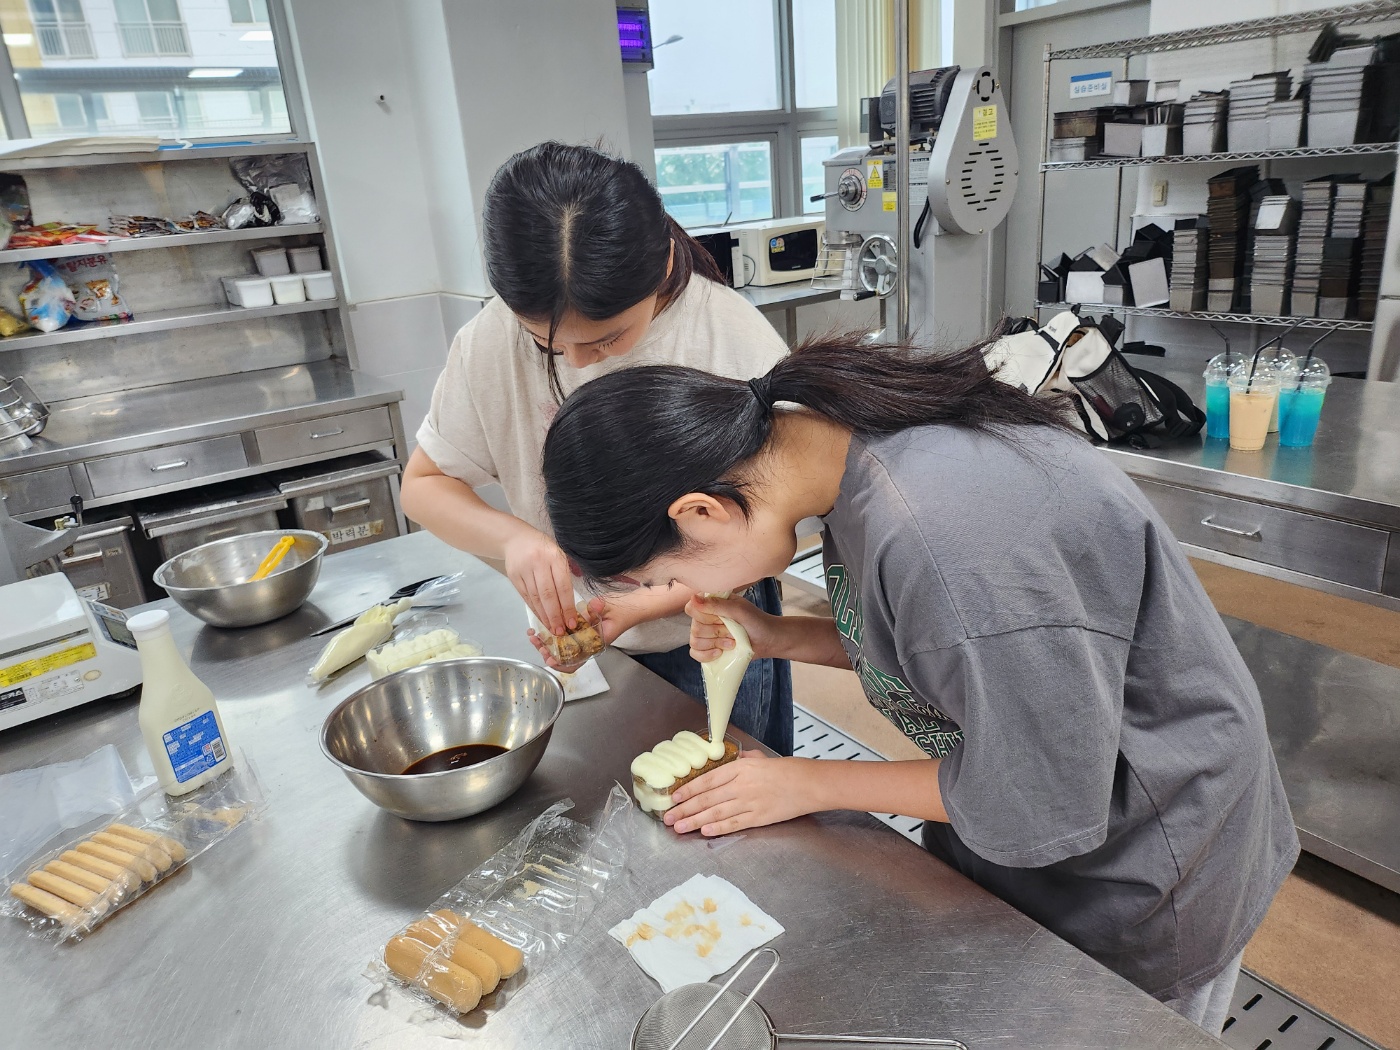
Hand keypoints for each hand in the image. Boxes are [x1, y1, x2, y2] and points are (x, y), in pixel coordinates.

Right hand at [503, 528, 576, 634]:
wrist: (516, 539)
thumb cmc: (543, 548)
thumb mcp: (559, 554)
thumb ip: (566, 574)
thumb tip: (574, 601)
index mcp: (554, 557)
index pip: (563, 586)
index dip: (567, 606)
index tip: (572, 621)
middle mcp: (539, 563)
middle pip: (548, 594)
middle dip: (555, 615)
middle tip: (561, 631)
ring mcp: (524, 570)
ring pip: (536, 598)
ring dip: (544, 616)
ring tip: (552, 628)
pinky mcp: (514, 576)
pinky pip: (526, 597)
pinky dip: (534, 609)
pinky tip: (541, 618)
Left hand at [527, 597, 637, 670]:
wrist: (634, 607)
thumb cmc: (624, 610)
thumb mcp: (611, 609)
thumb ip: (599, 609)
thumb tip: (593, 606)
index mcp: (595, 644)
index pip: (576, 661)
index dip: (561, 662)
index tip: (549, 657)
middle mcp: (587, 644)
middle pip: (564, 657)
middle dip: (548, 652)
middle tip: (536, 642)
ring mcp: (583, 637)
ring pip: (561, 647)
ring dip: (547, 643)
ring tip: (534, 635)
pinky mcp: (580, 630)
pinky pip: (564, 637)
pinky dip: (552, 633)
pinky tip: (542, 628)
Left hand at [664, 752, 817, 835]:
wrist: (809, 784)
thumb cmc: (787, 770)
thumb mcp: (760, 758)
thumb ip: (741, 761)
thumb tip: (727, 761)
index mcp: (740, 768)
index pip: (707, 780)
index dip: (688, 790)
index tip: (674, 797)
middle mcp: (741, 785)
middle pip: (707, 799)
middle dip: (685, 809)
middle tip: (668, 817)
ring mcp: (749, 803)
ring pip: (715, 813)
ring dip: (694, 821)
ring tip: (679, 827)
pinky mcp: (758, 818)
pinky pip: (733, 824)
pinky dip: (717, 828)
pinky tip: (704, 831)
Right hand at [685, 593, 782, 662]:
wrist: (768, 640)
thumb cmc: (756, 621)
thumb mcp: (738, 610)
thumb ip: (716, 605)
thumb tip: (693, 598)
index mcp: (711, 605)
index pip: (691, 609)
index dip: (703, 616)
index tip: (720, 618)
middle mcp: (706, 619)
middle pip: (694, 628)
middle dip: (716, 632)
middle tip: (732, 631)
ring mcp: (706, 636)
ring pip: (695, 642)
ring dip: (715, 644)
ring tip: (732, 642)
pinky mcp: (708, 650)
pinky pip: (695, 654)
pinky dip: (707, 655)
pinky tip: (720, 653)